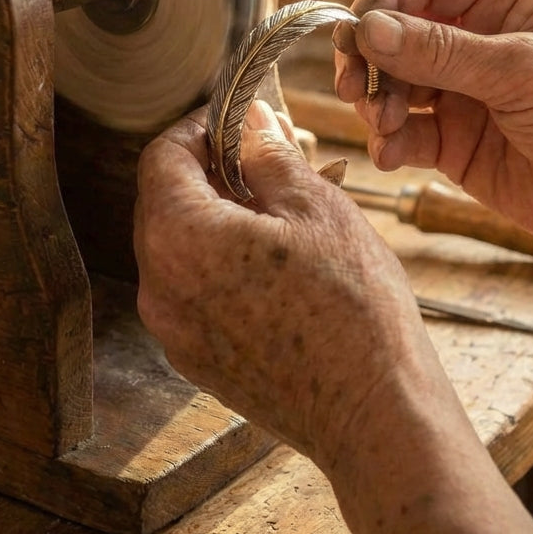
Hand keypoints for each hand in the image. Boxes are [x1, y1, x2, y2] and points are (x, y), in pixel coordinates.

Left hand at [134, 102, 432, 466]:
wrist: (374, 414)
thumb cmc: (352, 306)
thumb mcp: (316, 206)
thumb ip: (268, 154)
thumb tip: (250, 119)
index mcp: (179, 238)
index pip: (160, 157)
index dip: (199, 128)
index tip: (238, 122)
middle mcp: (159, 287)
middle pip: (164, 201)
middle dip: (211, 170)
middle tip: (267, 159)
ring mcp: (174, 331)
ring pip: (180, 247)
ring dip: (219, 216)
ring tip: (281, 208)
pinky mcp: (197, 359)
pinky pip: (193, 289)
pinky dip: (222, 261)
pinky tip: (276, 258)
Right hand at [334, 0, 532, 260]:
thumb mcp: (521, 73)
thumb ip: (440, 52)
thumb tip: (368, 29)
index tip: (358, 34)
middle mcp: (478, 37)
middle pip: (395, 29)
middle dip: (371, 58)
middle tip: (356, 87)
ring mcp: (463, 90)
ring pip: (392, 81)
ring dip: (377, 102)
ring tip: (386, 126)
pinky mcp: (454, 140)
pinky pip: (403, 131)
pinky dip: (388, 141)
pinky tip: (390, 155)